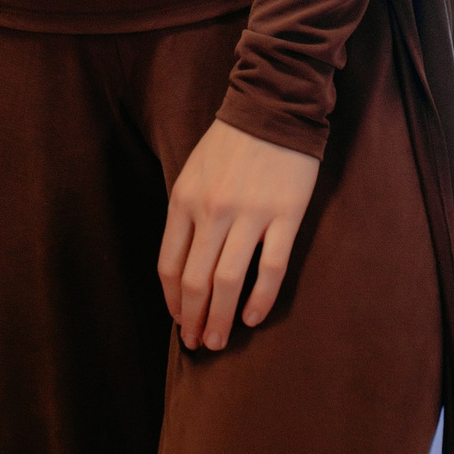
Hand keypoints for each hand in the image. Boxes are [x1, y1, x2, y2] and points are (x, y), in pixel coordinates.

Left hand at [157, 118, 320, 350]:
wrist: (272, 108)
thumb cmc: (230, 144)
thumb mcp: (192, 174)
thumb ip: (186, 215)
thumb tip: (182, 268)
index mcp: (184, 200)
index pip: (169, 265)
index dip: (172, 301)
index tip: (178, 321)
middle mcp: (212, 211)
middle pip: (195, 280)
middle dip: (193, 319)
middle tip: (197, 344)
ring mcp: (249, 215)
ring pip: (228, 281)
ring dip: (220, 318)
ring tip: (219, 340)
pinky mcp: (284, 216)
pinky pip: (270, 268)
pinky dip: (259, 298)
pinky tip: (253, 318)